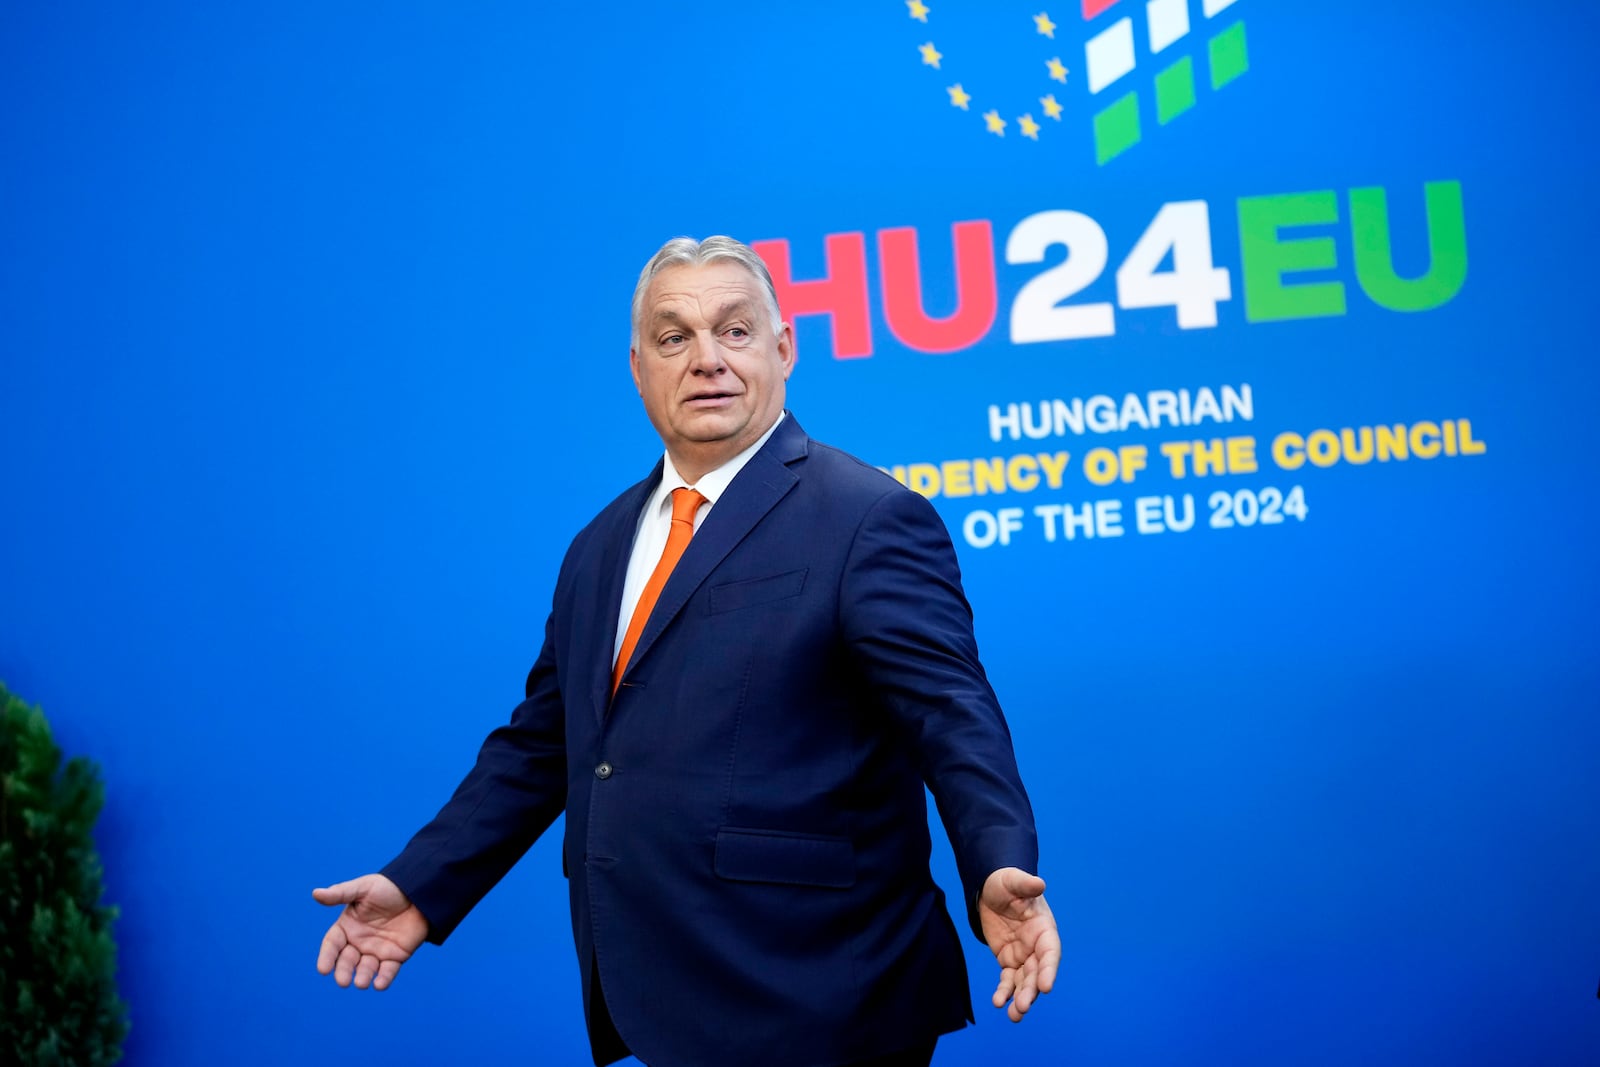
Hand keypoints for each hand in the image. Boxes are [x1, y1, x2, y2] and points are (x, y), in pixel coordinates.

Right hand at [313, 874, 428, 989]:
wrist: (419, 891)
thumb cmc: (388, 887)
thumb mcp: (364, 888)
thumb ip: (341, 893)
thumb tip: (316, 893)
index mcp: (347, 927)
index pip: (332, 944)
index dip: (327, 957)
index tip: (323, 969)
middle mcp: (359, 942)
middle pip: (346, 961)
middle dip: (343, 972)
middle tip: (343, 981)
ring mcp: (377, 950)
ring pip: (366, 969)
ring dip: (363, 977)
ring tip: (361, 983)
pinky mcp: (395, 956)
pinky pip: (388, 971)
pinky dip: (384, 979)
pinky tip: (379, 984)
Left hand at [978, 867, 1059, 1022]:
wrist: (990, 889)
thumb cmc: (1006, 883)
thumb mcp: (1012, 880)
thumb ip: (1025, 884)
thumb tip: (1039, 884)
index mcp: (1044, 929)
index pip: (1050, 953)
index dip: (1049, 970)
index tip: (1046, 987)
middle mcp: (1037, 946)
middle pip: (1037, 973)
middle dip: (1031, 991)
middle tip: (1023, 1006)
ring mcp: (1023, 955)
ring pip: (1025, 982)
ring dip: (1020, 998)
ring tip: (1014, 1015)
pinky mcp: (1008, 960)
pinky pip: (1008, 980)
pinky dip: (1004, 992)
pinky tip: (998, 1003)